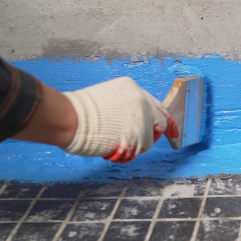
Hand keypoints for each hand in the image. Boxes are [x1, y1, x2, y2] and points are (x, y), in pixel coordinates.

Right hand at [62, 77, 178, 162]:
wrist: (70, 118)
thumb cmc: (80, 111)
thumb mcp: (108, 97)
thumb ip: (125, 106)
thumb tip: (134, 119)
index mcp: (132, 88)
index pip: (155, 105)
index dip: (160, 119)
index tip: (170, 130)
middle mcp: (141, 101)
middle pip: (159, 122)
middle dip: (151, 134)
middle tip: (139, 141)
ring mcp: (141, 118)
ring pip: (149, 138)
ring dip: (136, 144)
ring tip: (116, 142)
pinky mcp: (138, 134)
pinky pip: (141, 148)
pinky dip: (131, 152)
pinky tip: (115, 148)